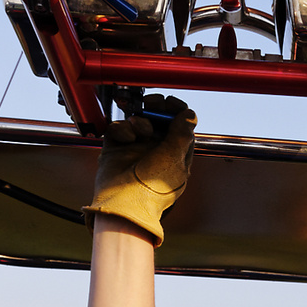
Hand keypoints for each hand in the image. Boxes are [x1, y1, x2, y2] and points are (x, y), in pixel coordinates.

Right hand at [83, 95, 195, 245]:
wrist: (124, 203)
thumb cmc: (152, 187)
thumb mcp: (174, 157)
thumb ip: (182, 133)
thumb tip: (189, 114)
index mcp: (175, 153)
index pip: (180, 124)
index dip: (176, 110)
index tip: (170, 103)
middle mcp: (156, 149)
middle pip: (158, 117)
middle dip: (156, 107)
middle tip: (152, 103)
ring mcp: (136, 148)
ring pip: (138, 119)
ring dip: (140, 120)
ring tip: (140, 131)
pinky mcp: (116, 147)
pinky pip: (119, 127)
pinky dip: (122, 129)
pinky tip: (125, 139)